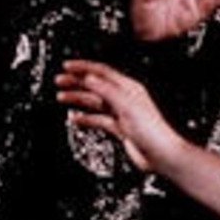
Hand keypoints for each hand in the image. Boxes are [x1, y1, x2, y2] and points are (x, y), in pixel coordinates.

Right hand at [55, 59, 185, 172]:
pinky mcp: (120, 128)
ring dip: (78, 99)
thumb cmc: (152, 129)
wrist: (160, 153)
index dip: (84, 68)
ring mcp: (122, 113)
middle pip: (96, 86)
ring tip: (61, 96)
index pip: (103, 73)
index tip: (67, 66)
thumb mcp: (127, 105)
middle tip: (59, 80)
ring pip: (95, 102)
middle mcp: (125, 98)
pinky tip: (75, 118)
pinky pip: (99, 119)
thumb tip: (89, 77)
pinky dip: (86, 118)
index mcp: (129, 88)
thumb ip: (107, 90)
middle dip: (77, 82)